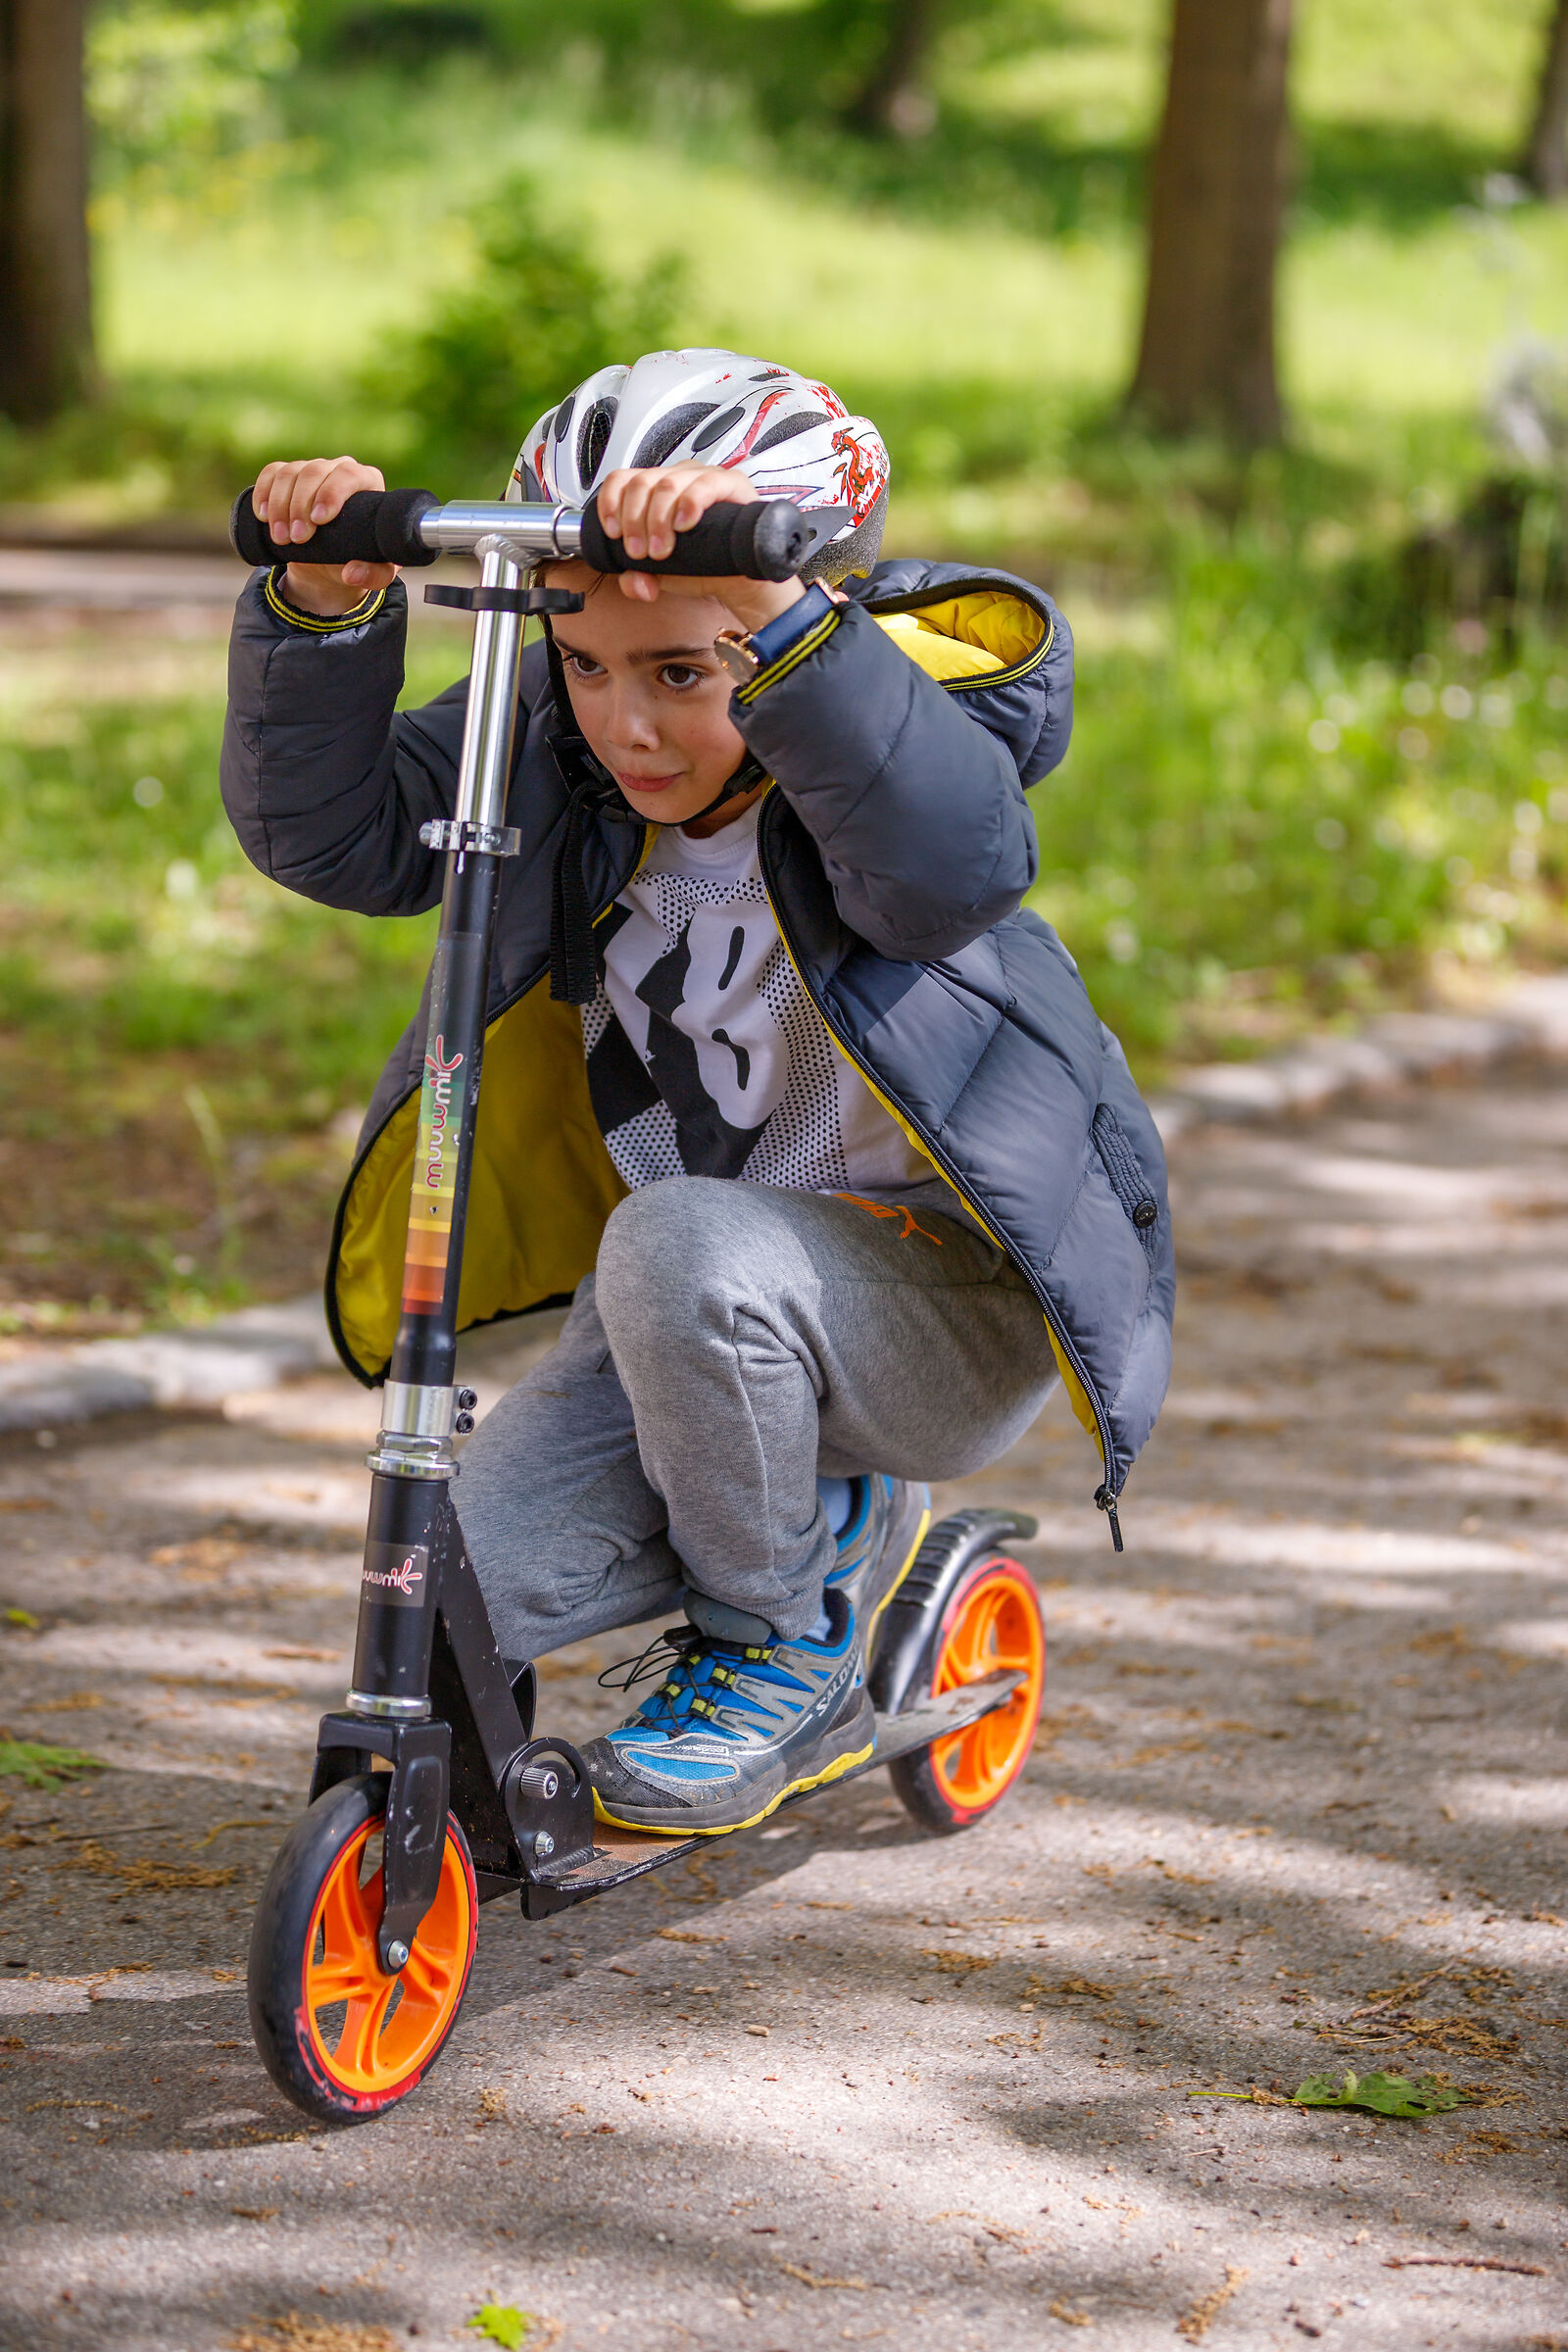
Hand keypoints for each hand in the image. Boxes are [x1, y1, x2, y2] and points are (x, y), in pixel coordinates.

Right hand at [254, 456, 395, 615]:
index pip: (349, 474)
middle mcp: (339, 469)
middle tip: (297, 538)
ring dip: (279, 506)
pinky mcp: (289, 476)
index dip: (331, 493)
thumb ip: (373, 575)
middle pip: (314, 471)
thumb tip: (352, 573)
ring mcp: (312, 469)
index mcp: (367, 482)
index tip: (319, 520)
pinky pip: (272, 473)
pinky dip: (263, 493)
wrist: (334, 560)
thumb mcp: (376, 572)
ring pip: (289, 473)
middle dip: (300, 505)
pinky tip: (262, 516)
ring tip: (281, 538)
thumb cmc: (360, 558)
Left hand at [593, 463, 805, 634]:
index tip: (614, 533)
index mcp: (655, 491)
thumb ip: (636, 579)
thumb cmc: (702, 566)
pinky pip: (706, 483)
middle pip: (641, 483)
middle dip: (634, 522)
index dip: (611, 504)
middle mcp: (677, 479)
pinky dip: (689, 504)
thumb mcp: (659, 575)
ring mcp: (703, 478)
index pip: (622, 478)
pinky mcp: (731, 485)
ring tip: (663, 550)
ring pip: (667, 483)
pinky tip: (684, 525)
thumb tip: (634, 583)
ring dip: (657, 520)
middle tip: (640, 552)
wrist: (738, 580)